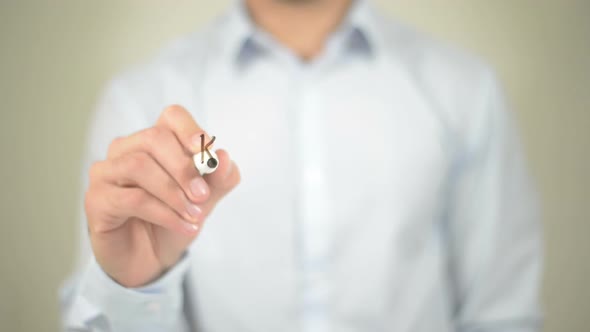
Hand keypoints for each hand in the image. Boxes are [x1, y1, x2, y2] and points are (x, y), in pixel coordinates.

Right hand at [84, 105, 239, 286]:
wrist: (150, 259)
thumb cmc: (173, 219)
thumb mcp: (204, 200)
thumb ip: (218, 179)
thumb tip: (224, 158)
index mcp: (154, 141)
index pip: (172, 116)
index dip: (190, 130)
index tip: (208, 156)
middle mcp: (126, 149)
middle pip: (154, 138)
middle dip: (184, 168)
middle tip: (203, 196)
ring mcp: (106, 172)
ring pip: (139, 166)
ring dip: (173, 193)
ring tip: (194, 216)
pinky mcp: (96, 199)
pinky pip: (131, 199)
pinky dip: (164, 213)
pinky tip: (183, 226)